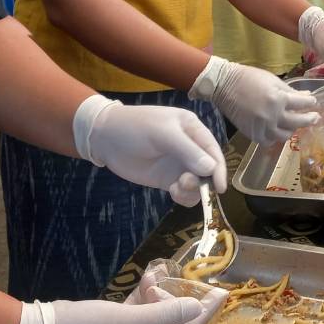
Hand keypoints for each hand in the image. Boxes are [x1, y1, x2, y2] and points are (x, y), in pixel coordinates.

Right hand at [14, 274, 227, 323]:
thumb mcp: (132, 321)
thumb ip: (166, 314)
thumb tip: (197, 309)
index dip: (202, 314)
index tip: (221, 295)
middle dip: (173, 302)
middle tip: (173, 281)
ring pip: (151, 318)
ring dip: (156, 296)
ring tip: (155, 275)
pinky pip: (135, 314)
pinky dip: (141, 298)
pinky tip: (145, 280)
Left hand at [74, 96, 226, 205]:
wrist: (105, 138)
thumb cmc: (134, 127)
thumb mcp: (162, 134)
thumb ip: (187, 150)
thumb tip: (210, 169)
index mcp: (192, 129)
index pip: (213, 150)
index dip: (219, 168)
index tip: (219, 187)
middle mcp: (189, 147)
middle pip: (208, 169)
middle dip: (202, 180)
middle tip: (184, 183)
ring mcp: (178, 164)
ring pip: (198, 183)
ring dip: (192, 190)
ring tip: (175, 188)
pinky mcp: (167, 179)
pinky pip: (184, 192)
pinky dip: (183, 196)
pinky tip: (173, 192)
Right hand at [190, 56, 318, 144]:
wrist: (224, 85)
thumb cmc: (249, 78)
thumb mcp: (272, 80)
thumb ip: (290, 91)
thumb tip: (307, 97)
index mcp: (278, 99)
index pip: (302, 105)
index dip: (310, 103)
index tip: (313, 102)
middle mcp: (272, 116)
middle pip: (297, 122)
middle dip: (309, 119)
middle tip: (315, 118)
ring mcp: (262, 127)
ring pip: (284, 135)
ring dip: (292, 130)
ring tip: (294, 125)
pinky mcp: (252, 133)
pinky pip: (268, 141)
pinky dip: (274, 138)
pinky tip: (277, 132)